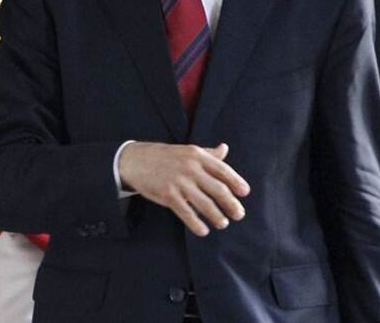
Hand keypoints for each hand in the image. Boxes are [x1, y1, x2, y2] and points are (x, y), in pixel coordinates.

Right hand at [118, 142, 249, 236]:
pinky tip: (203, 230)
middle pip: (218, 189)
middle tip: (239, 214)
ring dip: (217, 216)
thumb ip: (207, 153)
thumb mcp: (186, 150)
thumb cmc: (163, 156)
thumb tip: (225, 149)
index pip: (222, 170)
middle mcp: (190, 168)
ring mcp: (178, 182)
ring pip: (204, 203)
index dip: (236, 182)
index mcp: (196, 155)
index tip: (245, 193)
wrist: (134, 160)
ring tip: (223, 223)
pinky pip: (186, 212)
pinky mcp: (167, 195)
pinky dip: (196, 223)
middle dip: (231, 204)